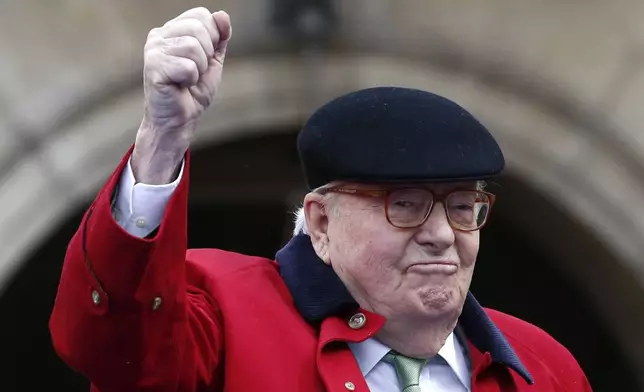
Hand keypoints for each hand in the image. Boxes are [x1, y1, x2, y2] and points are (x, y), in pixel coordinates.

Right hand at [132, 7, 231, 183]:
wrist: (179, 120)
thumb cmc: (192, 91)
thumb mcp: (212, 61)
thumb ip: (219, 37)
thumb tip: (222, 15)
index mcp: (171, 30)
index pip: (201, 15)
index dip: (213, 37)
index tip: (205, 57)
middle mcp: (158, 36)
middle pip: (199, 28)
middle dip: (207, 54)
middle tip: (196, 71)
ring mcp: (153, 50)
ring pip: (194, 47)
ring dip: (199, 69)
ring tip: (187, 80)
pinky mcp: (153, 67)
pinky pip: (188, 66)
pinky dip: (191, 80)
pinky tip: (180, 86)